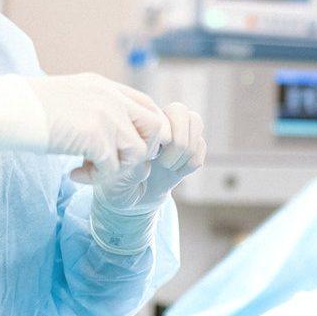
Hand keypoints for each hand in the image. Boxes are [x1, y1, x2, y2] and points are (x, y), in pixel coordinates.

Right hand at [26, 73, 170, 173]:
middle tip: (116, 161)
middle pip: (156, 127)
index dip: (145, 130)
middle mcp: (112, 98)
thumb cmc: (29, 108)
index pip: (148, 105)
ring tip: (89, 169)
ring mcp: (106, 116)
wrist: (9, 109)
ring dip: (117, 168)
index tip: (124, 147)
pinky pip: (112, 169)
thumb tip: (108, 130)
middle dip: (141, 150)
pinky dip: (94, 178)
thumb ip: (94, 107)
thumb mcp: (70, 97)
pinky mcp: (95, 137)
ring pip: (138, 152)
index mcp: (106, 86)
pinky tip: (74, 174)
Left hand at [73, 102, 205, 213]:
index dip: (161, 136)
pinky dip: (192, 162)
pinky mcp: (187, 152)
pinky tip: (176, 173)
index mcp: (137, 124)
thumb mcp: (114, 177)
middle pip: (182, 111)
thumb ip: (130, 167)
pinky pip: (202, 146)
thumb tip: (149, 162)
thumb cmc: (114, 185)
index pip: (159, 113)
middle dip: (178, 141)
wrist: (127, 203)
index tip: (149, 157)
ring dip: (187, 150)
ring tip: (169, 167)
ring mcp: (174, 136)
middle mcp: (157, 124)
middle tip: (163, 162)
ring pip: (196, 122)